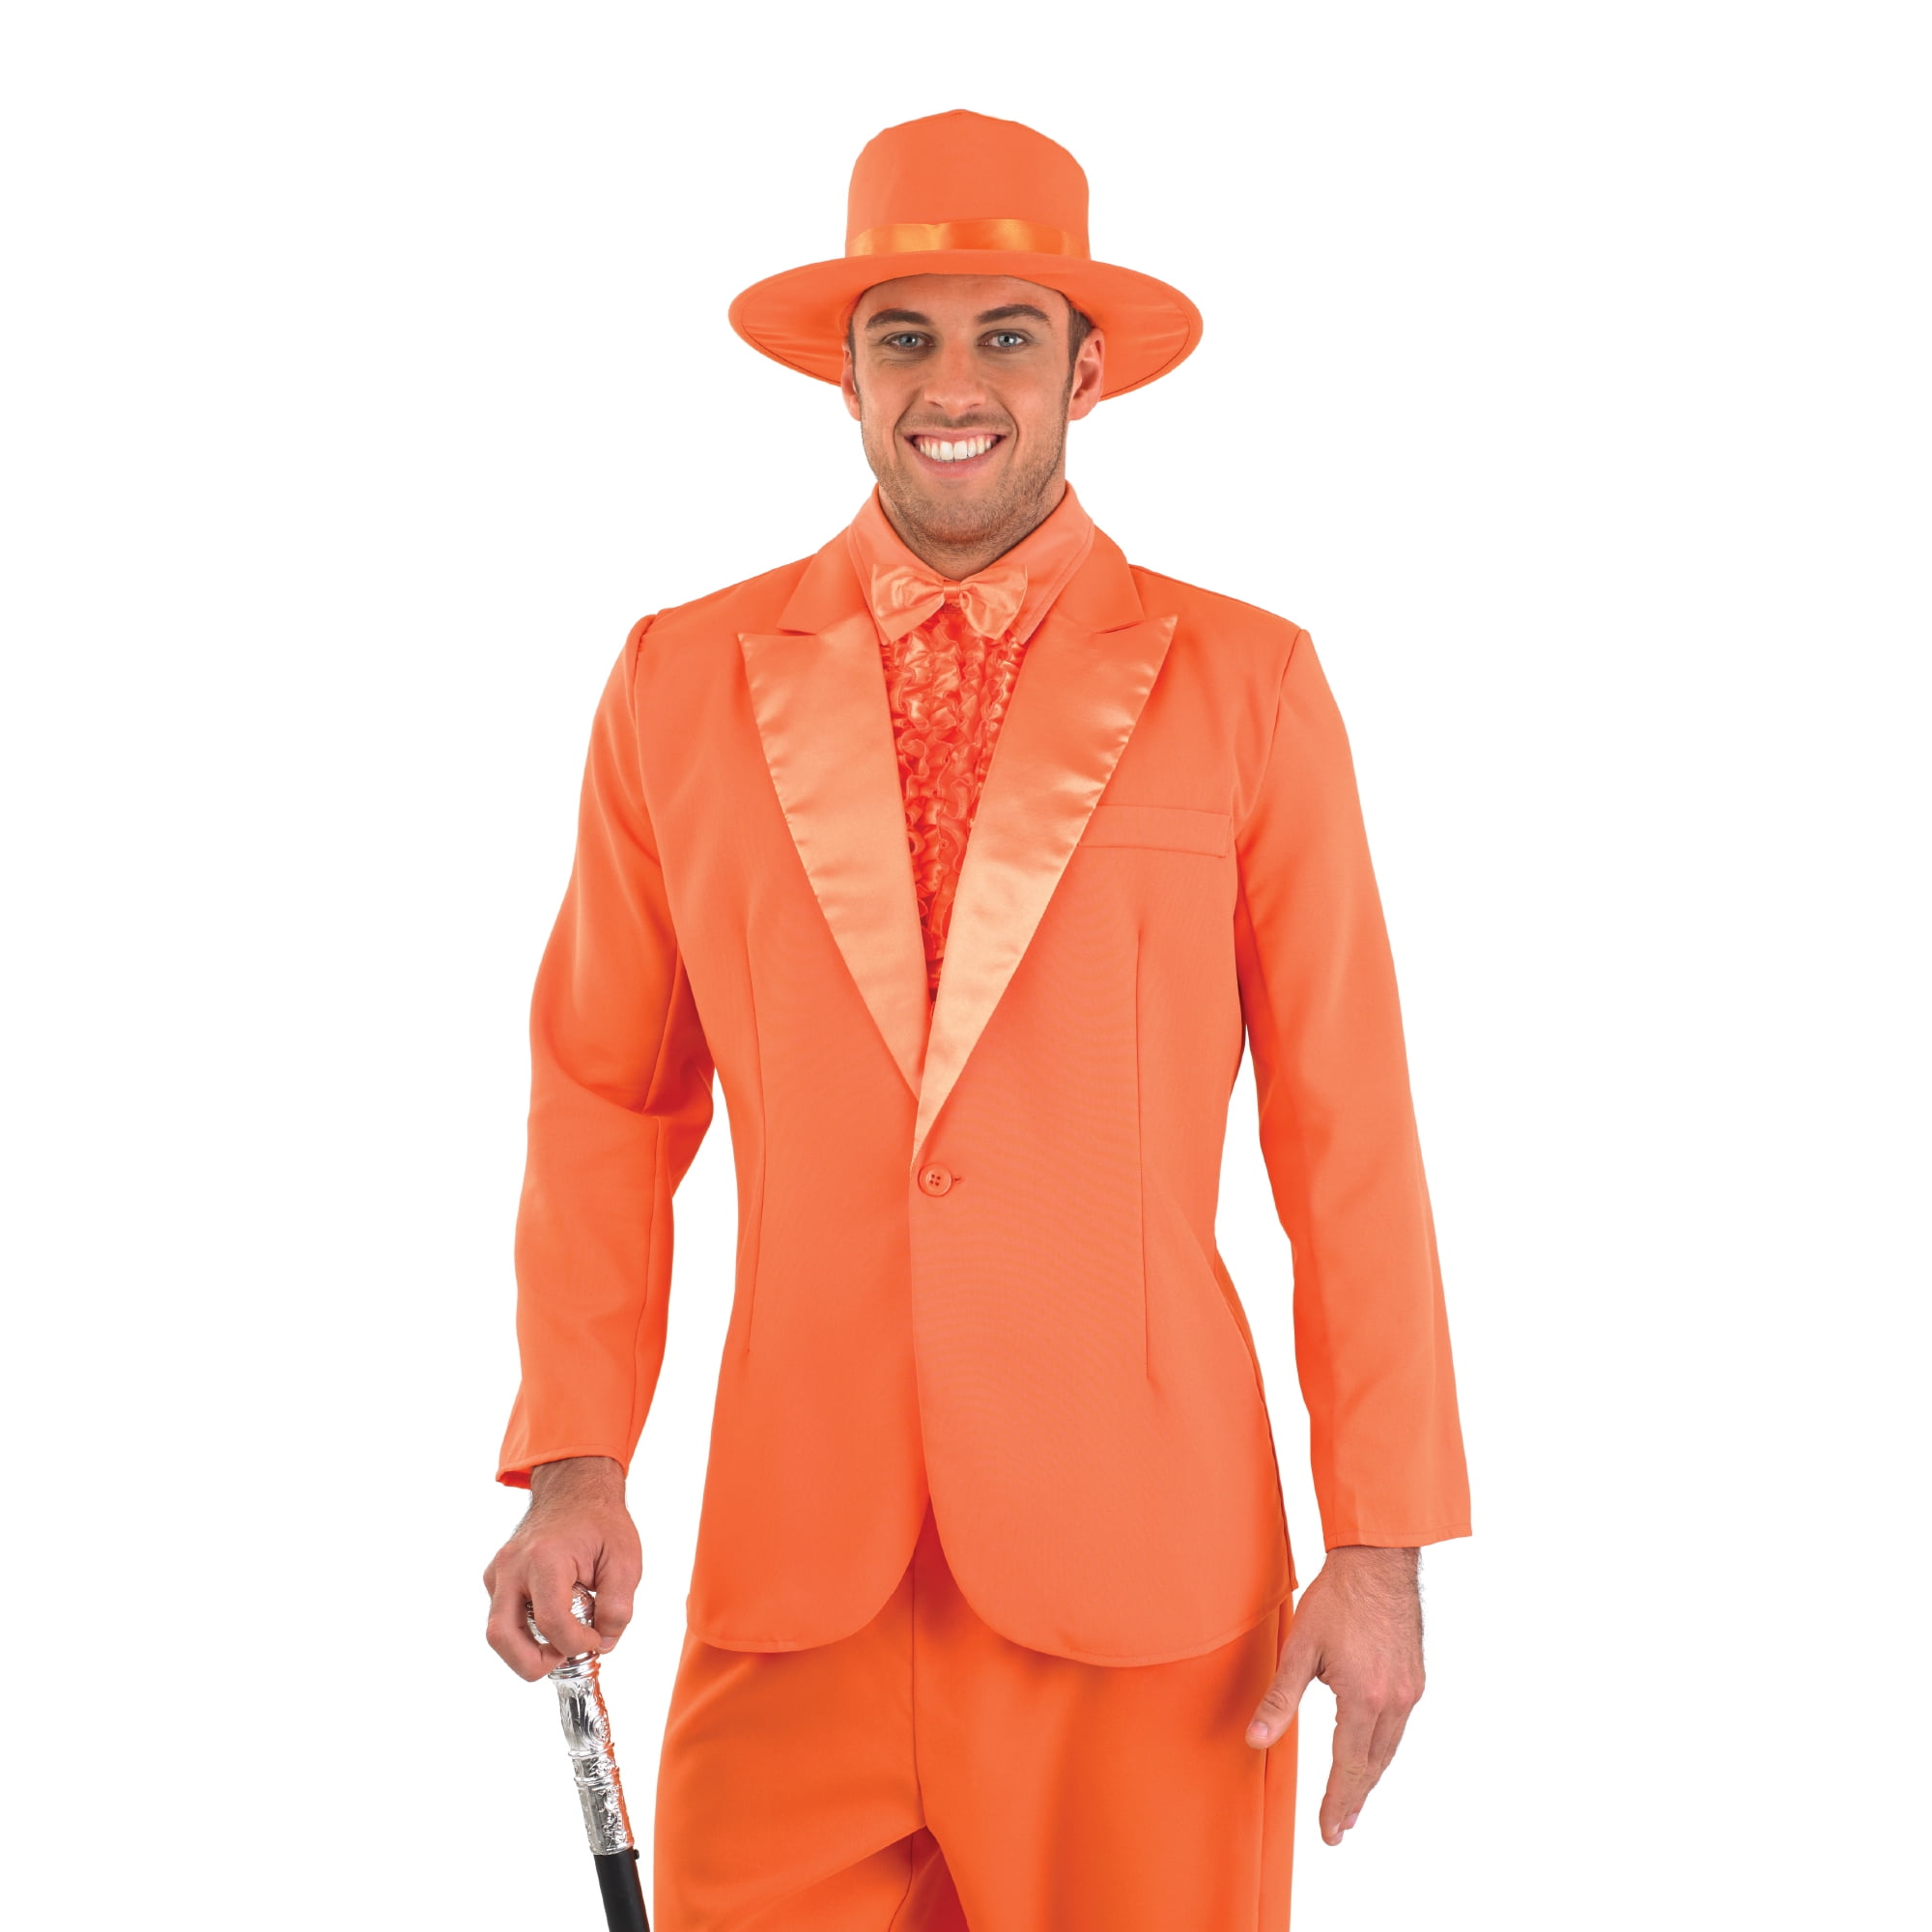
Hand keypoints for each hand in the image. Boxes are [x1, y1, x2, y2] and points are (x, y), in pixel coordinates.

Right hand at [483, 1455, 641, 1680]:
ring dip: (527, 1650)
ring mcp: (499, 1572)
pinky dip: (524, 1631)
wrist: (574, 1490)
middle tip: (565, 1657)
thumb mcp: (626, 1560)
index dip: (577, 1643)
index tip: (596, 1638)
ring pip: (497, 1632)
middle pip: (502, 1636)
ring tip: (562, 1640)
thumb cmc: (600, 1522)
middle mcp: (513, 1566)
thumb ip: (618, 1607)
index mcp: (546, 1558)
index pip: (552, 1622)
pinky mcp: (496, 1578)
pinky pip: (502, 1617)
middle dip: (533, 1664)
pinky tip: (554, 1619)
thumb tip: (603, 1643)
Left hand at [1245, 1545, 1422, 1844]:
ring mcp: (1409, 1689)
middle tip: (1341, 1827)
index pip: (1347, 1767)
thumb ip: (1279, 1699)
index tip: (1330, 1832)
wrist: (1379, 1561)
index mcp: (1364, 1699)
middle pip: (1373, 1765)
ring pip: (1389, 1748)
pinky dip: (1383, 1748)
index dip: (1336, 1802)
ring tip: (1354, 1799)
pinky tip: (1371, 1751)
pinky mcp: (1414, 1677)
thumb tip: (1255, 1739)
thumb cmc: (1338, 1598)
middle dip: (1354, 1798)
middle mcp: (1393, 1700)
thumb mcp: (1300, 1648)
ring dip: (1370, 1776)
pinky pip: (1399, 1726)